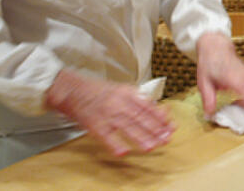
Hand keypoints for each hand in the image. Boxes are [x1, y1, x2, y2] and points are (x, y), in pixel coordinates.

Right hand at [44, 69, 173, 156]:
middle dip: (154, 129)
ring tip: (151, 146)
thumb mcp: (122, 90)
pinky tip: (123, 152)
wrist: (73, 90)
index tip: (170, 125)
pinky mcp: (94, 125)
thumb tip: (159, 111)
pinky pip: (106, 136)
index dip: (160, 116)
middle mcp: (118, 102)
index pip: (147, 105)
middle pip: (139, 117)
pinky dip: (115, 144)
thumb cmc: (99, 91)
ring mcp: (106, 114)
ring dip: (140, 138)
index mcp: (127, 92)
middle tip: (166, 138)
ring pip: (126, 127)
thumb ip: (139, 100)